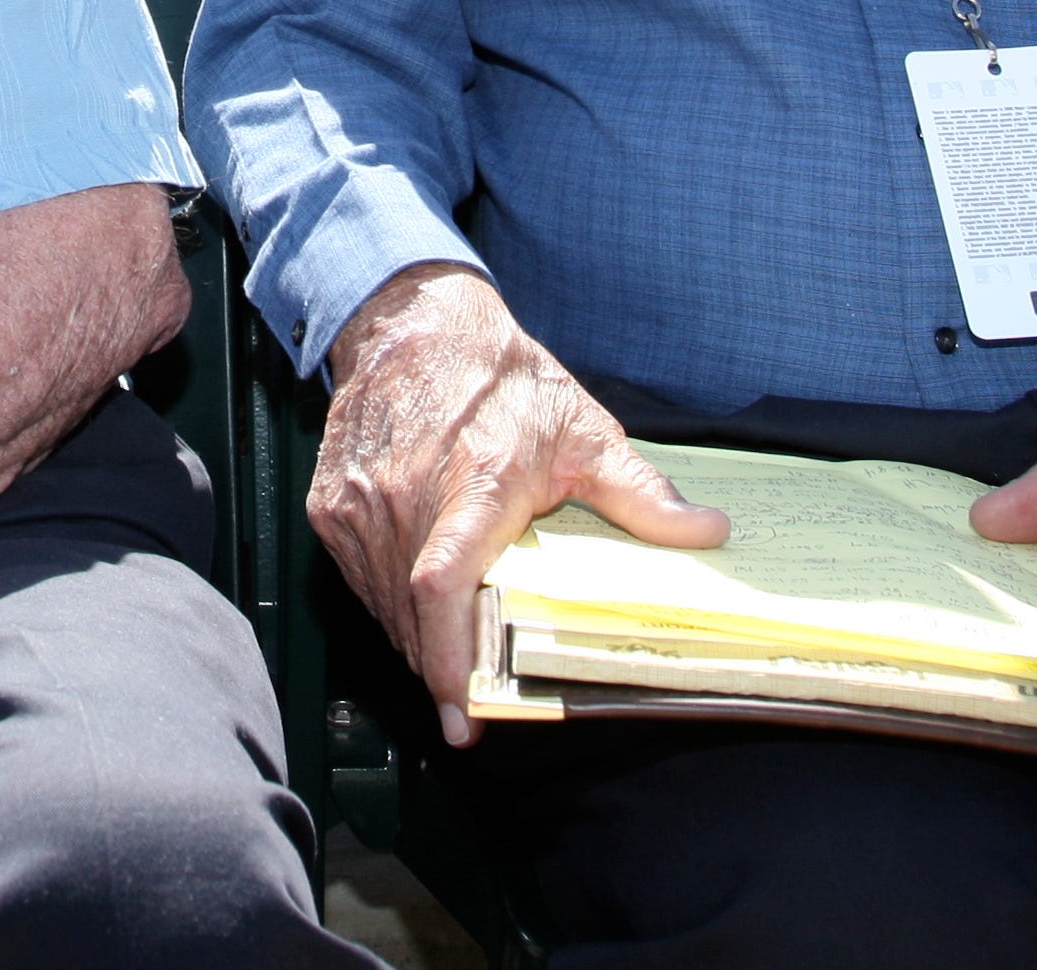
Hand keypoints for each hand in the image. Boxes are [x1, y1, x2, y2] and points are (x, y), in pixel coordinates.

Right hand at [314, 264, 727, 745]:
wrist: (413, 324)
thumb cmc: (497, 377)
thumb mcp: (581, 428)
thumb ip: (638, 491)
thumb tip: (705, 531)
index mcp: (473, 484)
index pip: (445, 588)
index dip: (451, 658)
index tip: (463, 713)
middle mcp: (405, 497)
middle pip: (414, 615)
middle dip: (444, 668)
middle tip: (474, 701)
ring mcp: (360, 505)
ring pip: (383, 605)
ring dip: (417, 642)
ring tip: (453, 659)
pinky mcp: (331, 507)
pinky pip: (360, 579)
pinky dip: (389, 606)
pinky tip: (419, 608)